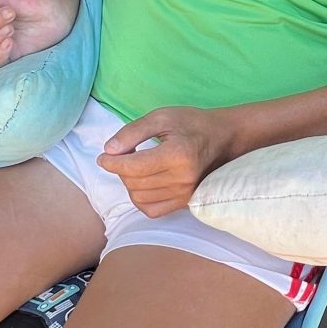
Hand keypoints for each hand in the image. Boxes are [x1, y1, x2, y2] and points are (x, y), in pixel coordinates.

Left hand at [97, 107, 241, 217]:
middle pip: (134, 183)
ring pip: (139, 198)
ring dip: (129, 183)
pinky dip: (140, 199)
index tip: (103, 156)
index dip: (112, 163)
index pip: (134, 166)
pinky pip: (151, 210)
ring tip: (136, 166)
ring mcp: (186, 194)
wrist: (223, 138)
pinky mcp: (185, 203)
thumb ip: (133, 132)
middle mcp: (183, 178)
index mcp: (178, 154)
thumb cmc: (192, 124)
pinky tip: (143, 183)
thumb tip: (109, 150)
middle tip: (124, 155)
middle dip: (121, 170)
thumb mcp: (162, 117)